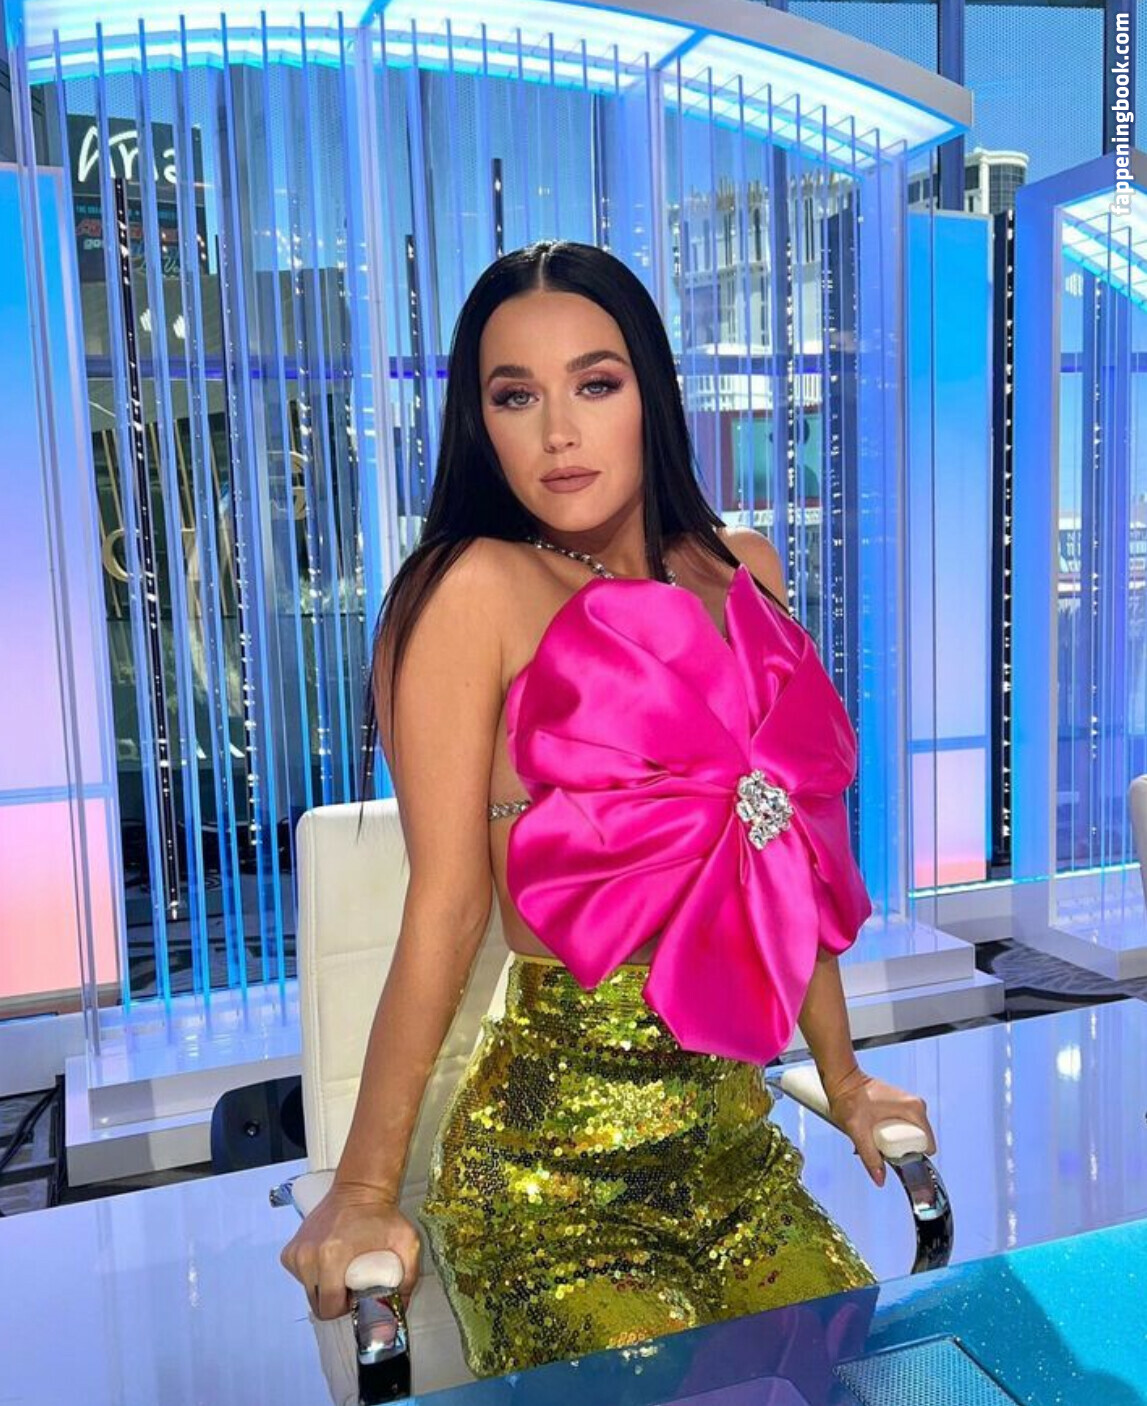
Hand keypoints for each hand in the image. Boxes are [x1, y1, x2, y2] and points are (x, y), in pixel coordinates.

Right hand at [280, 1179, 421, 1319]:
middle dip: (335, 1300)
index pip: (329, 1307)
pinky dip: (314, 1276)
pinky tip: (329, 1262)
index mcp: (331, 1257)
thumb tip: (400, 1307)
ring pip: (309, 1290)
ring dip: (324, 1288)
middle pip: (317, 1302)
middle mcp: (308, 1255)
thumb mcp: (406, 1242)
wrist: (360, 1187)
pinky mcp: (290, 1250)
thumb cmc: (381, 1213)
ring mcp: (296, 1252)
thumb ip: (408, 1277)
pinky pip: (301, 1277)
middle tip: (351, 1284)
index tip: (357, 1295)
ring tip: (342, 1270)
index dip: (345, 1308)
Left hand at [823, 1066, 935, 1187]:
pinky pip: (902, 1128)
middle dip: (899, 1151)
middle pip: (916, 1142)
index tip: (893, 1157)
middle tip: (877, 1145)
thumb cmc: (849, 1099)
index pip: (927, 1145)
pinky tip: (873, 1133)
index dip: (912, 1156)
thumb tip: (881, 1180)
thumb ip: (870, 1157)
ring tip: (872, 1138)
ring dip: (892, 1143)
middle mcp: (916, 1106)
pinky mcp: (900, 1106)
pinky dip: (889, 1134)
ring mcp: (908, 1105)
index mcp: (915, 1109)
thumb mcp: (858, 1131)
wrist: (841, 1080)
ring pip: (908, 1136)